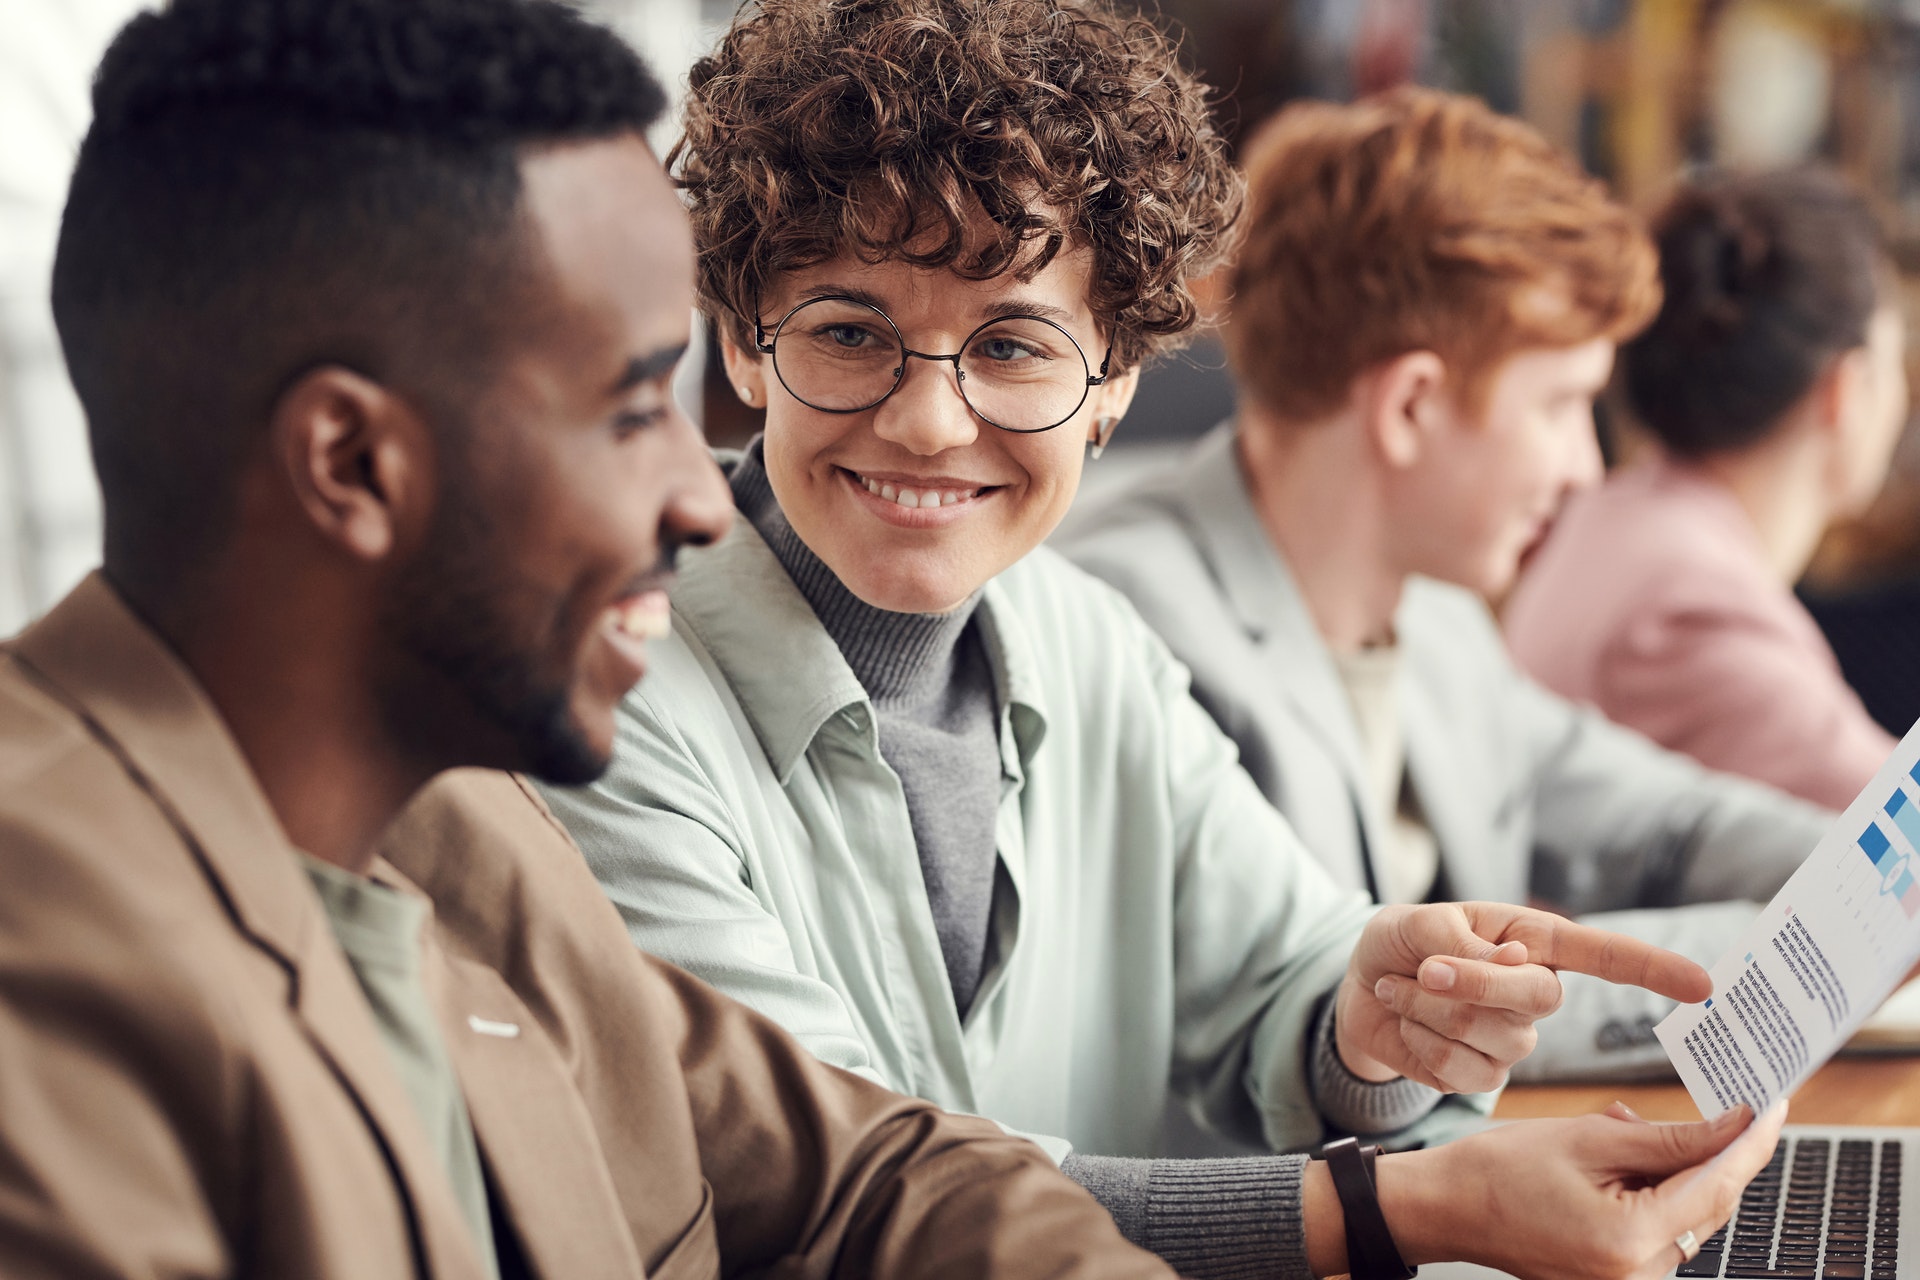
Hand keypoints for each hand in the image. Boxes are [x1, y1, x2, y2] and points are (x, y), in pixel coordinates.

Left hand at [1335, 902, 1712, 1091]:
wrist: (1358, 987)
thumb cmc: (1399, 943)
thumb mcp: (1417, 925)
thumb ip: (1460, 942)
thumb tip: (1514, 967)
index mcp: (1532, 942)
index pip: (1606, 957)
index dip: (1654, 970)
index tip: (1704, 986)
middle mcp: (1534, 992)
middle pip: (1538, 999)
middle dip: (1473, 984)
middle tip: (1424, 968)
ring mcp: (1512, 1039)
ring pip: (1493, 1035)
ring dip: (1430, 1009)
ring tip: (1403, 987)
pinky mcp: (1480, 1075)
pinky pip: (1461, 1069)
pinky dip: (1419, 1040)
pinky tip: (1406, 1023)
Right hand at [1364, 1100, 1788, 1279]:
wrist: (1445, 1208)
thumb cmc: (1500, 1170)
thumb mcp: (1587, 1138)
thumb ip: (1665, 1138)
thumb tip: (1730, 1126)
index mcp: (1631, 1241)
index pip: (1716, 1184)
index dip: (1750, 1141)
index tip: (1772, 1103)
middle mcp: (1639, 1275)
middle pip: (1706, 1204)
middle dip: (1715, 1150)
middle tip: (1721, 1100)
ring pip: (1684, 1214)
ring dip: (1678, 1167)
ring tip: (1624, 1125)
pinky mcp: (1615, 1275)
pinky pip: (1657, 1228)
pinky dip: (1653, 1188)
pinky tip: (1621, 1153)